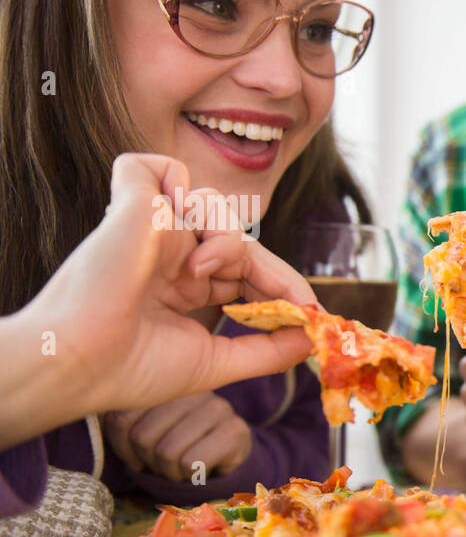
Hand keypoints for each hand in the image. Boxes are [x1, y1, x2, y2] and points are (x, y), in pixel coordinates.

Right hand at [23, 154, 313, 413]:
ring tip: (199, 273)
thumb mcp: (215, 363)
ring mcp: (150, 228)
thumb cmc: (132, 369)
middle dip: (276, 274)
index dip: (283, 290)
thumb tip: (310, 338)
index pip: (249, 273)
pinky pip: (158, 167)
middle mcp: (171, 255)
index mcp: (186, 288)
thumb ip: (265, 351)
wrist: (80, 364)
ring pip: (213, 204)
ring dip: (227, 239)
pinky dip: (175, 182)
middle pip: (241, 241)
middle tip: (298, 306)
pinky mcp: (129, 204)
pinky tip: (175, 220)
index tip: (313, 316)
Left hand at [105, 392, 252, 481]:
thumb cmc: (175, 448)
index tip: (137, 454)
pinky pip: (191, 462)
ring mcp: (218, 407)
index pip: (122, 418)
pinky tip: (199, 471)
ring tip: (180, 467)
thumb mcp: (142, 429)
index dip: (123, 447)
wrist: (222, 467)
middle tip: (163, 462)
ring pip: (167, 452)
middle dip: (148, 461)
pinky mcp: (236, 430)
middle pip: (143, 437)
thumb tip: (90, 405)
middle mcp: (193, 388)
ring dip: (169, 472)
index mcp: (164, 381)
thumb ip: (120, 419)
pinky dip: (189, 477)